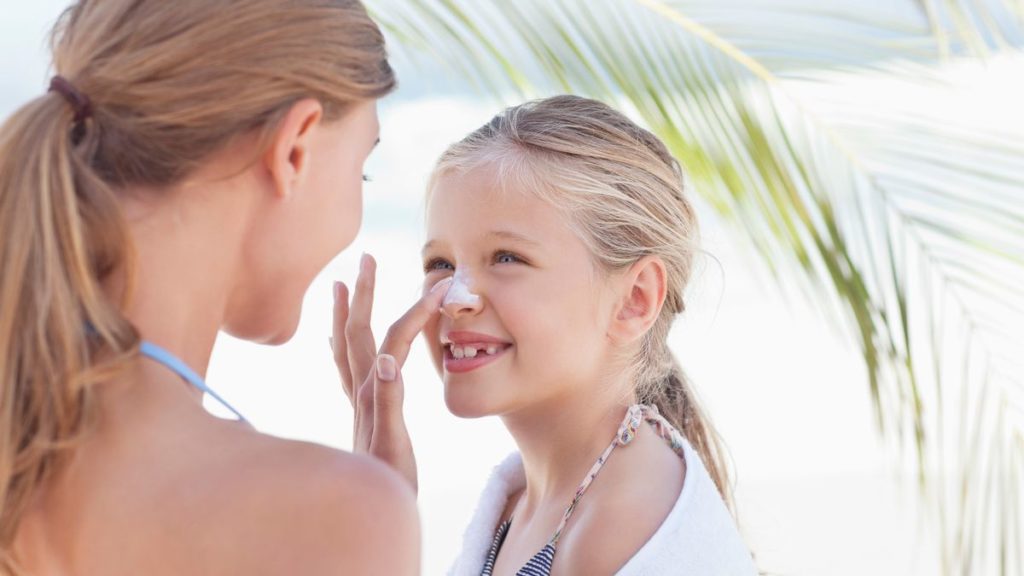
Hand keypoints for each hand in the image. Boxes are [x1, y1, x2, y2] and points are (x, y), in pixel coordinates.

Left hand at [331, 254, 450, 492]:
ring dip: (345, 311)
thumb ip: (388, 402)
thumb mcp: (393, 445)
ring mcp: (357, 401)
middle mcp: (360, 392)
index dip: (417, 310)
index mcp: (373, 394)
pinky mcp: (359, 412)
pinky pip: (344, 368)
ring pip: (345, 346)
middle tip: (366, 258)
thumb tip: (388, 358)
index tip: (440, 284)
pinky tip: (338, 341)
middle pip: (356, 331)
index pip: (394, 338)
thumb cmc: (388, 483)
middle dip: (363, 292)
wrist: (371, 510)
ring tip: (341, 284)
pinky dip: (342, 345)